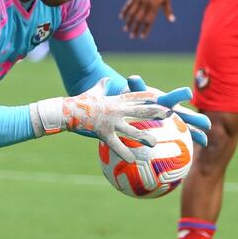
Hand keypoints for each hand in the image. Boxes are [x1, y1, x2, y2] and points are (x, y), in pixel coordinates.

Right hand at [31, 78, 171, 163]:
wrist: (69, 111)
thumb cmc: (81, 101)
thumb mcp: (93, 91)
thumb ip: (101, 86)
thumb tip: (105, 79)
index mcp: (115, 100)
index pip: (134, 97)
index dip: (147, 96)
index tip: (158, 96)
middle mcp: (116, 110)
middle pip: (139, 111)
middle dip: (154, 112)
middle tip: (168, 114)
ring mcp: (111, 122)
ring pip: (131, 130)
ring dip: (143, 136)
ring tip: (155, 143)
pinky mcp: (104, 133)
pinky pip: (116, 145)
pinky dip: (124, 152)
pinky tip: (132, 160)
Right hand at [120, 0, 172, 38]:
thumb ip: (168, 10)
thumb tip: (172, 21)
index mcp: (154, 5)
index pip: (149, 20)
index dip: (145, 29)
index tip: (142, 37)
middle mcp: (146, 3)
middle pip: (139, 18)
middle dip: (135, 28)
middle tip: (132, 36)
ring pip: (132, 12)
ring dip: (128, 22)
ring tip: (125, 29)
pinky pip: (129, 4)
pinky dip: (125, 11)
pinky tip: (121, 17)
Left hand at [125, 75, 209, 146]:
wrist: (137, 102)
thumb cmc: (137, 96)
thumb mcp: (137, 91)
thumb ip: (137, 85)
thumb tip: (133, 78)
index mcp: (165, 100)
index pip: (173, 98)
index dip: (180, 96)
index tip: (188, 95)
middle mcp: (173, 110)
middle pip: (186, 115)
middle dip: (195, 119)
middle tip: (206, 124)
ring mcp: (175, 119)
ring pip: (188, 126)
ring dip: (196, 132)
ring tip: (205, 141)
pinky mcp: (173, 128)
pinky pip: (182, 136)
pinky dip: (191, 140)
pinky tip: (198, 149)